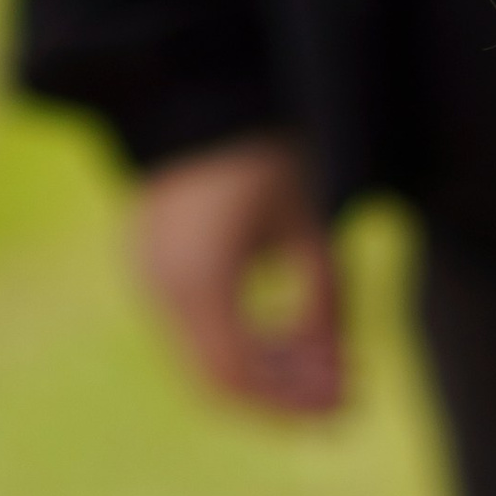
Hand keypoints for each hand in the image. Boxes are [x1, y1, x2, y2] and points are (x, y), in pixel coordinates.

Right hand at [135, 131, 345, 412]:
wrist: (200, 93)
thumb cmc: (263, 150)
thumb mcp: (308, 224)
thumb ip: (323, 300)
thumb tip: (338, 373)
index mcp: (198, 279)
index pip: (239, 377)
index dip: (294, 401)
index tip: (346, 402)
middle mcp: (161, 287)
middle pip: (220, 378)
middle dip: (286, 393)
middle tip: (346, 393)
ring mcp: (149, 278)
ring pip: (208, 356)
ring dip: (269, 368)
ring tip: (329, 361)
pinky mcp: (153, 267)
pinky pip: (197, 327)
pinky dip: (245, 340)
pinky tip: (292, 333)